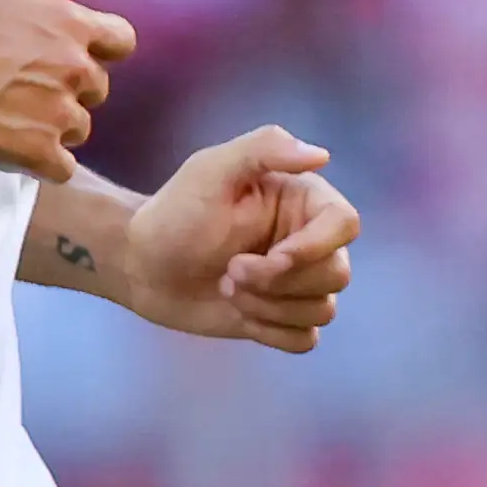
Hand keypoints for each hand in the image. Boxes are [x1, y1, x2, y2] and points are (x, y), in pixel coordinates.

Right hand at [0, 0, 136, 183]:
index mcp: (70, 24)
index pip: (122, 41)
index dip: (98, 49)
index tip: (64, 52)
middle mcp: (73, 68)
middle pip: (96, 89)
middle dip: (66, 89)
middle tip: (17, 84)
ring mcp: (57, 114)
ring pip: (77, 128)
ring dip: (51, 127)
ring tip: (6, 114)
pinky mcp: (36, 154)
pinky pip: (61, 168)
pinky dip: (39, 162)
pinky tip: (6, 145)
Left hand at [115, 126, 357, 353]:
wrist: (141, 263)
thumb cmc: (175, 211)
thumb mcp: (210, 169)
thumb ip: (264, 148)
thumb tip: (322, 154)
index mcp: (302, 200)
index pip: (345, 224)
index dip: (316, 247)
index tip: (273, 256)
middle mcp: (308, 241)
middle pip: (336, 274)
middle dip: (278, 282)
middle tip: (229, 270)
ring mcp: (296, 283)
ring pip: (321, 309)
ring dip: (267, 307)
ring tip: (225, 286)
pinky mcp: (281, 317)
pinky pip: (304, 338)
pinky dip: (270, 331)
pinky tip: (236, 312)